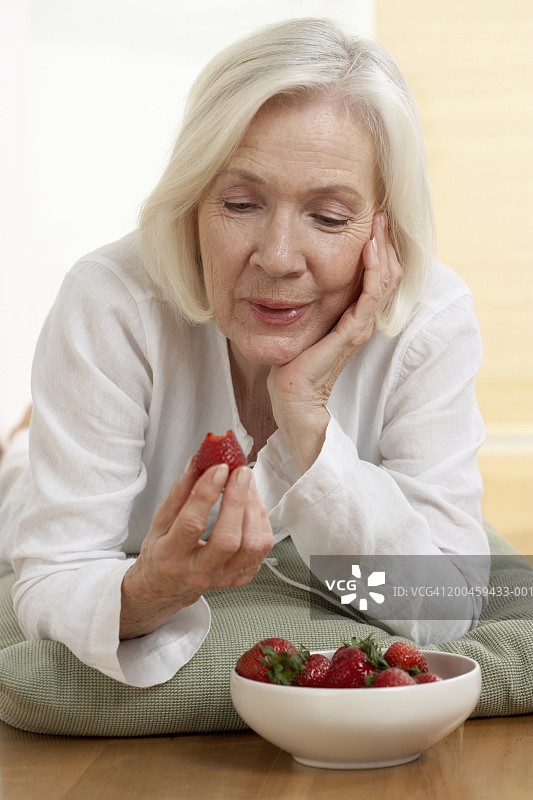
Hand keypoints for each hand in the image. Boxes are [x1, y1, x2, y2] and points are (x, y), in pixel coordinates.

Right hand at [120, 459, 273, 638]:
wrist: (167, 585)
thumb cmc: (163, 550)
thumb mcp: (160, 521)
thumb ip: (180, 492)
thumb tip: (198, 462)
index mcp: (171, 556)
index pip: (191, 524)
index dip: (207, 493)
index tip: (218, 468)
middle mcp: (198, 572)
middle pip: (228, 539)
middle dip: (237, 500)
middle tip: (240, 471)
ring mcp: (222, 578)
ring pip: (251, 545)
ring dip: (253, 508)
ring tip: (246, 485)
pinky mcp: (240, 578)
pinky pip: (261, 548)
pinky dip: (261, 520)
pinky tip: (252, 503)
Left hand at [268, 211, 401, 471]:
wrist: (292, 398)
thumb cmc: (293, 365)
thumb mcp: (302, 324)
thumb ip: (307, 304)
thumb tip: (294, 278)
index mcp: (353, 317)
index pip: (378, 276)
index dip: (378, 248)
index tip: (371, 221)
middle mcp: (362, 320)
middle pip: (388, 273)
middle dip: (385, 242)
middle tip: (380, 213)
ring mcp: (360, 326)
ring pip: (385, 280)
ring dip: (384, 249)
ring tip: (379, 223)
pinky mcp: (352, 332)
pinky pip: (371, 295)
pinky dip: (374, 269)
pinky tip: (370, 249)